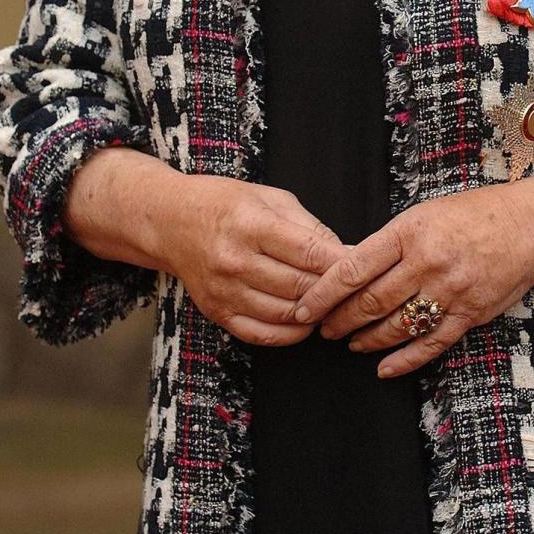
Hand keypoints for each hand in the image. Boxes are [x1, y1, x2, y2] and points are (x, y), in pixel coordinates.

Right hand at [166, 175, 350, 347]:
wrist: (170, 221)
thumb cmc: (225, 203)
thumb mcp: (271, 198)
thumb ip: (310, 227)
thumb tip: (346, 253)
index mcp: (251, 224)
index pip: (310, 252)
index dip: (342, 263)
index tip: (364, 267)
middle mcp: (235, 260)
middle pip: (300, 286)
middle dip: (333, 290)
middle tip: (355, 289)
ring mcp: (224, 291)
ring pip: (285, 314)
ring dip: (316, 313)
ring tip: (332, 304)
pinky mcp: (217, 312)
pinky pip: (261, 334)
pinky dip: (290, 334)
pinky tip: (305, 322)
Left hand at [291, 185, 533, 377]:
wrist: (530, 226)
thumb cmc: (476, 214)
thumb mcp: (426, 213)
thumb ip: (393, 242)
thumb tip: (352, 270)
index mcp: (410, 232)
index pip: (353, 268)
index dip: (322, 293)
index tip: (303, 308)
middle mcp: (427, 262)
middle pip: (370, 302)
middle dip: (339, 321)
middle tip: (323, 330)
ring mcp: (449, 291)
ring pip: (395, 326)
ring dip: (366, 340)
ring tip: (350, 343)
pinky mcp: (469, 314)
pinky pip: (429, 344)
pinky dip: (403, 360)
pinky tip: (384, 367)